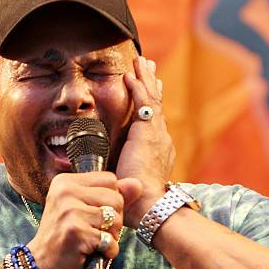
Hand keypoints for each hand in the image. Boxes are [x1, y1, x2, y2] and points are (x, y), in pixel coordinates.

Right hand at [27, 172, 140, 268]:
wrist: (41, 265)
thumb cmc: (65, 237)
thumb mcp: (84, 210)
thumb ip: (111, 195)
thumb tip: (138, 184)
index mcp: (65, 182)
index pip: (110, 180)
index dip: (110, 200)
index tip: (92, 215)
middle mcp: (65, 191)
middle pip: (116, 198)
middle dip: (113, 220)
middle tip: (92, 231)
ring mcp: (70, 211)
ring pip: (116, 219)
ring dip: (110, 237)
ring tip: (91, 241)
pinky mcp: (76, 231)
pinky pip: (110, 240)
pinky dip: (106, 252)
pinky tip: (90, 253)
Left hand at [116, 56, 175, 226]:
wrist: (150, 207)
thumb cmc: (138, 204)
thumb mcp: (129, 185)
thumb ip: (120, 177)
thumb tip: (108, 178)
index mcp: (158, 152)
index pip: (154, 123)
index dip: (151, 105)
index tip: (150, 92)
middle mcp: (161, 139)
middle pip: (156, 106)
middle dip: (152, 85)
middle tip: (149, 67)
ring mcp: (156, 134)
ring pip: (151, 99)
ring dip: (144, 78)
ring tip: (140, 61)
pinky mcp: (148, 132)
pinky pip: (143, 103)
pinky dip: (137, 87)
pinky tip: (130, 74)